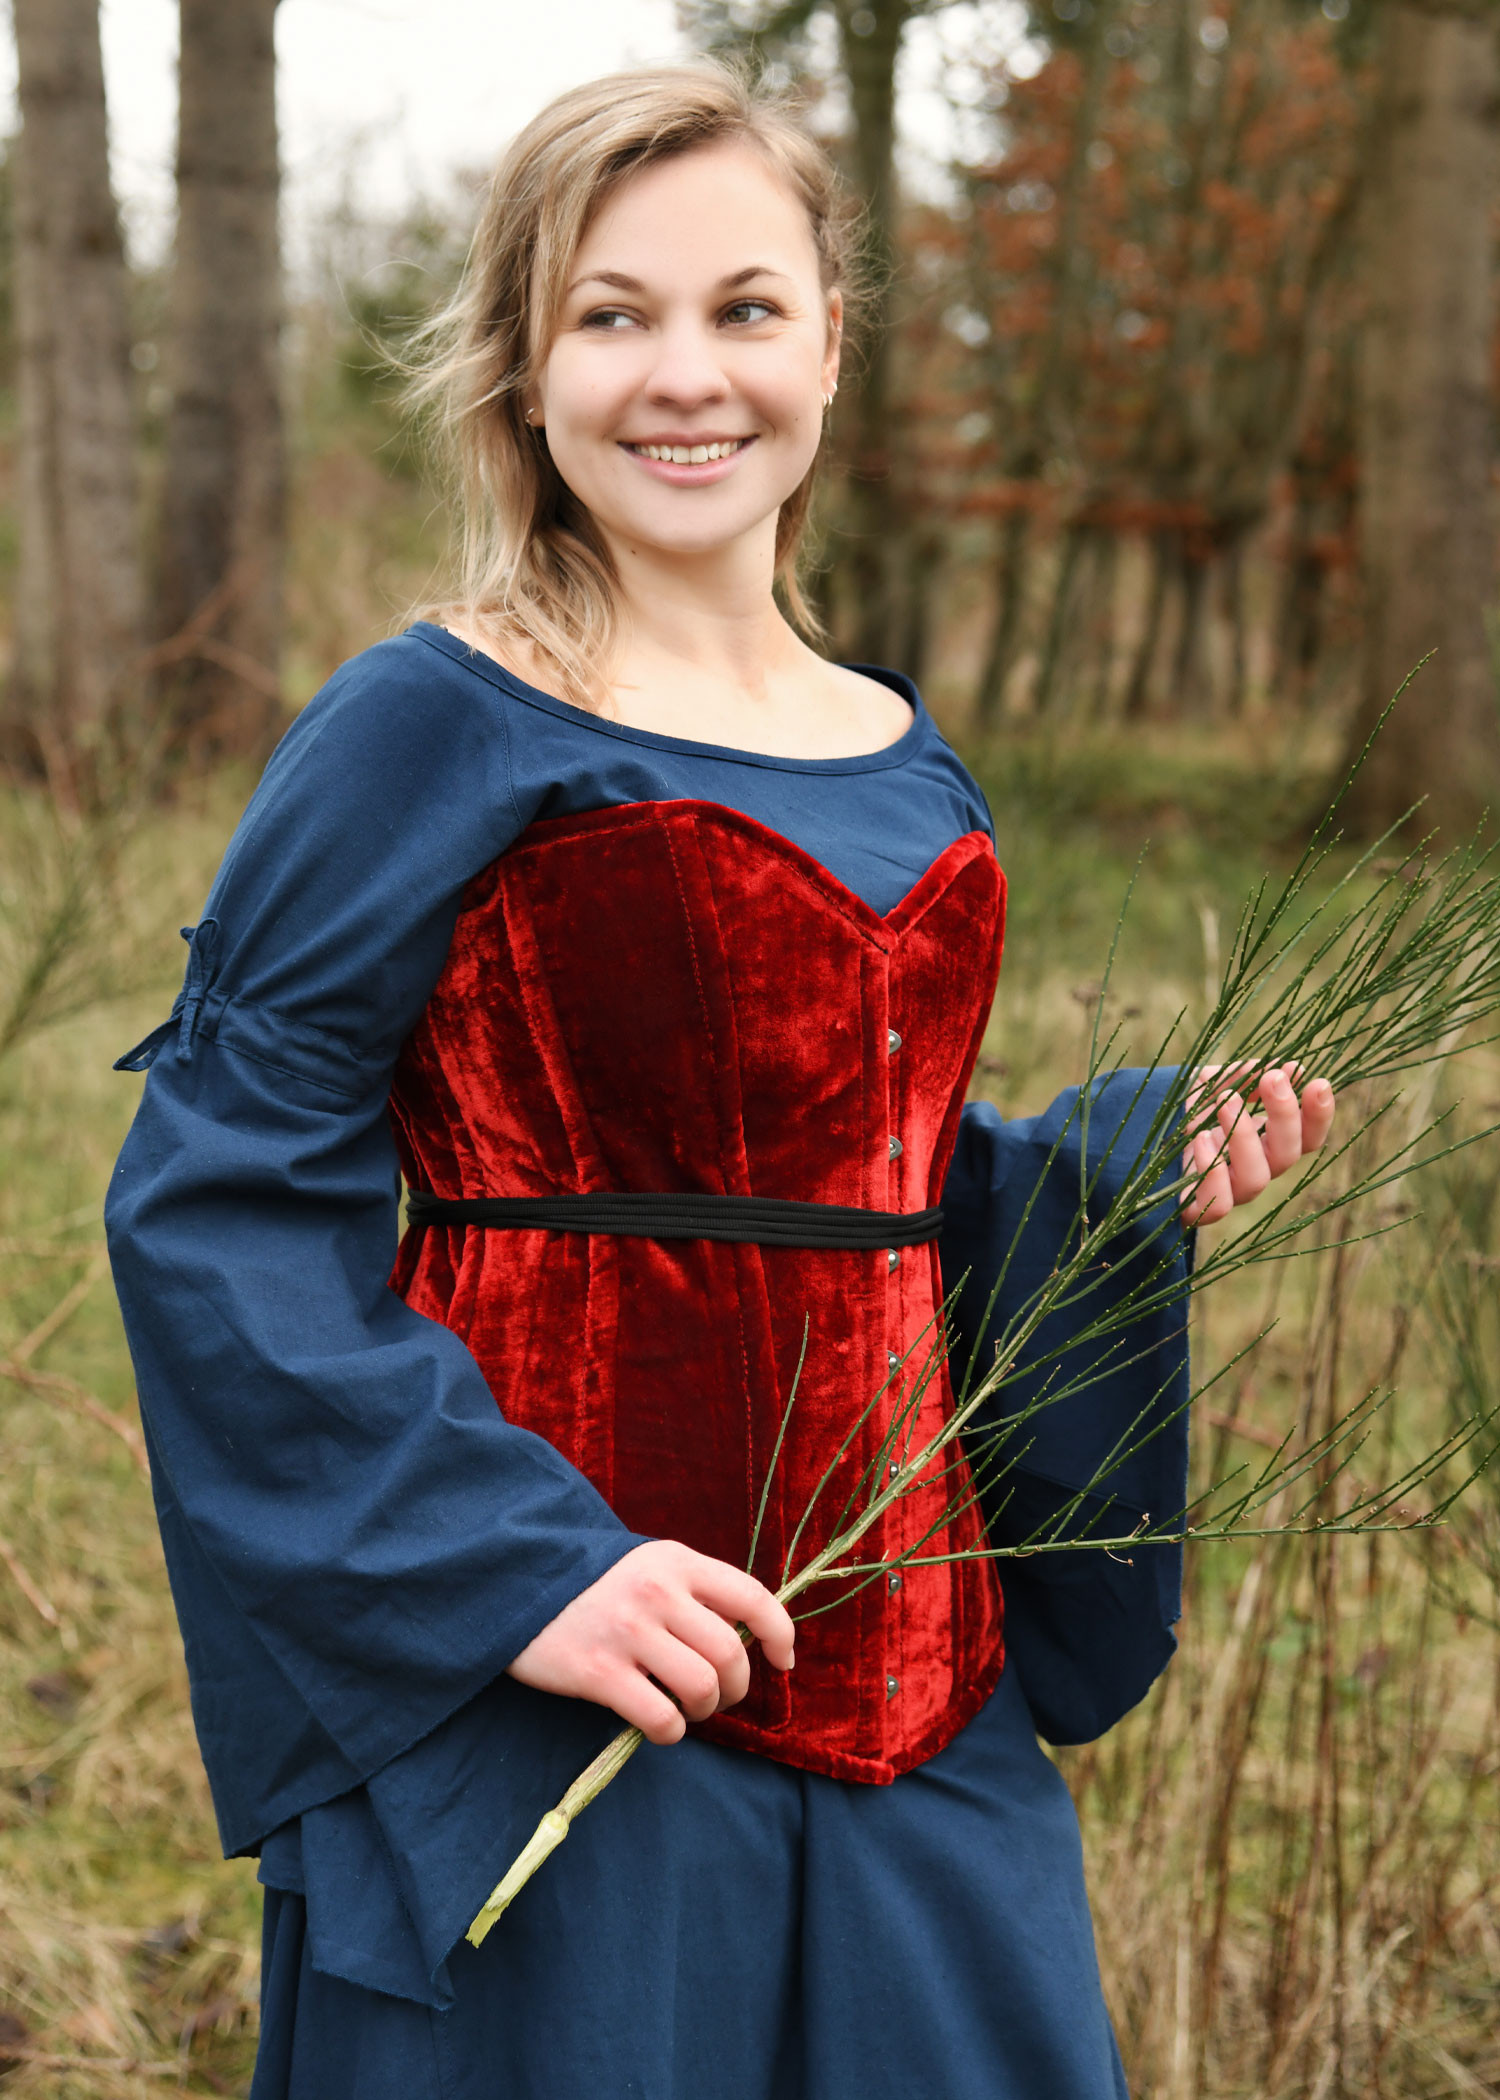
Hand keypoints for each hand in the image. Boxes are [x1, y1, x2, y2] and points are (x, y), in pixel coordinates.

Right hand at [505, 1539, 796, 1744]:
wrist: (514, 1582)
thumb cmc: (593, 1582)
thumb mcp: (648, 1565)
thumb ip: (694, 1592)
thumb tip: (746, 1639)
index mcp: (676, 1561)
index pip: (753, 1597)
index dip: (780, 1634)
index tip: (783, 1662)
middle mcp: (658, 1592)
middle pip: (730, 1654)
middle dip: (736, 1687)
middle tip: (718, 1696)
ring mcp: (628, 1632)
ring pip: (702, 1688)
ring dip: (704, 1710)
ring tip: (686, 1708)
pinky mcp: (598, 1672)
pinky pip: (661, 1718)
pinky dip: (671, 1733)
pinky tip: (659, 1725)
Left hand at [1182, 1061, 1335, 1226]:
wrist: (1142, 1137)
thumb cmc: (1192, 1110)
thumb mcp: (1219, 1082)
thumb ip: (1250, 1077)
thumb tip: (1289, 1066)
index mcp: (1270, 1142)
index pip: (1309, 1137)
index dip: (1319, 1115)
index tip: (1317, 1083)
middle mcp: (1257, 1169)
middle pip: (1288, 1155)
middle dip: (1284, 1115)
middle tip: (1272, 1079)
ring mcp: (1231, 1191)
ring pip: (1256, 1179)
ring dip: (1245, 1137)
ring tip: (1227, 1101)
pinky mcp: (1201, 1209)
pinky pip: (1219, 1203)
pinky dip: (1213, 1171)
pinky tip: (1201, 1138)